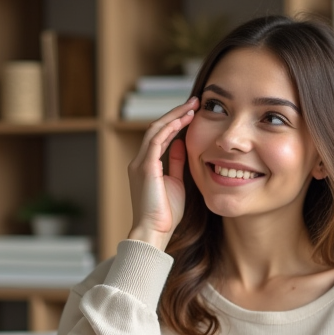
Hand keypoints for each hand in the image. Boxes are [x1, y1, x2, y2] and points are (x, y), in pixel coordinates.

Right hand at [127, 97, 195, 250]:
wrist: (154, 232)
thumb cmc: (165, 214)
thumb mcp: (176, 183)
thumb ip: (176, 163)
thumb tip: (180, 145)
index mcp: (146, 166)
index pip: (159, 136)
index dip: (175, 122)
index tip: (192, 112)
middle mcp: (139, 161)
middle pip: (156, 128)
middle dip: (176, 113)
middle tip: (194, 102)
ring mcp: (140, 163)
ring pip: (156, 130)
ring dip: (174, 116)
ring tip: (192, 106)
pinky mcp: (145, 168)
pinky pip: (156, 141)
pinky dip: (170, 128)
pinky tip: (183, 120)